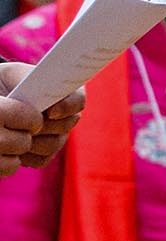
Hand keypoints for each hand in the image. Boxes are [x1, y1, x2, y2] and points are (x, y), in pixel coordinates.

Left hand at [0, 63, 84, 178]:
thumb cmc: (6, 82)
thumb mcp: (14, 75)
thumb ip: (29, 81)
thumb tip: (36, 101)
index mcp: (66, 93)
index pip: (78, 100)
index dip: (67, 107)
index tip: (50, 112)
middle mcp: (67, 117)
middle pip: (66, 126)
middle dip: (44, 125)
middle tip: (23, 122)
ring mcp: (58, 137)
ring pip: (52, 144)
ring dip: (32, 139)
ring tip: (13, 130)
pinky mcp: (45, 154)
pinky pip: (41, 159)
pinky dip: (25, 153)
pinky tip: (13, 143)